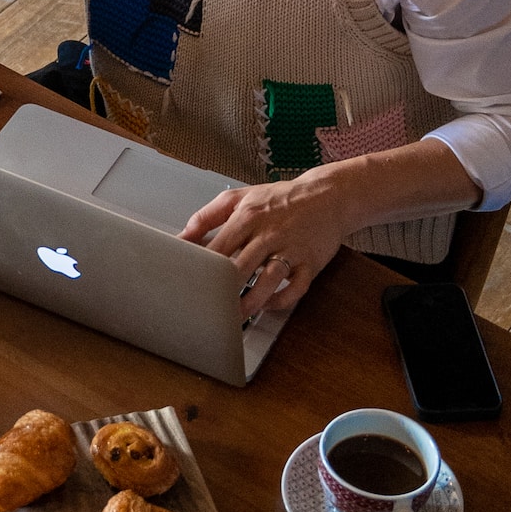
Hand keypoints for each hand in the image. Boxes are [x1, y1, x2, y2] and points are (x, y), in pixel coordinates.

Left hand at [180, 170, 353, 317]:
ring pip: (268, 281)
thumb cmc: (280, 199)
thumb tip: (183, 236)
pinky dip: (281, 300)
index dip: (202, 268)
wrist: (327, 195)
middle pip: (241, 267)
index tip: (189, 283)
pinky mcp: (310, 263)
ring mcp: (290, 250)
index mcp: (247, 218)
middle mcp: (268, 234)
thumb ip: (207, 215)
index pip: (218, 248)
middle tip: (209, 306)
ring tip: (235, 315)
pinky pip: (296, 288)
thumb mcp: (239, 197)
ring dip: (251, 301)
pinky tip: (267, 305)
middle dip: (224, 289)